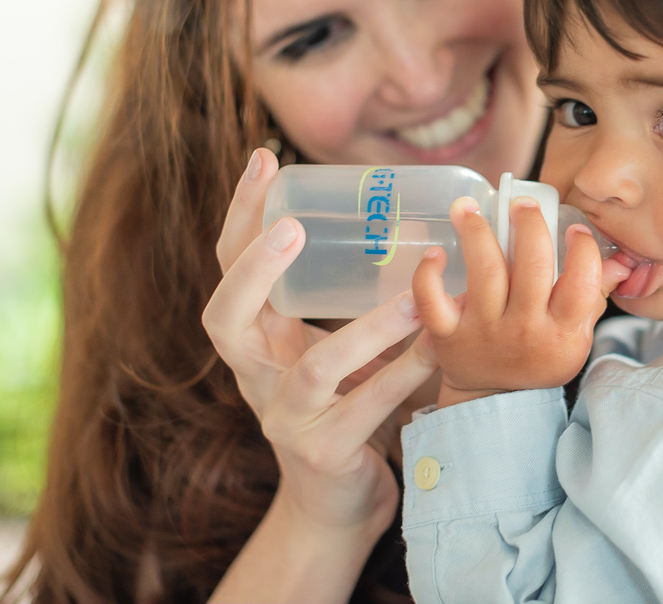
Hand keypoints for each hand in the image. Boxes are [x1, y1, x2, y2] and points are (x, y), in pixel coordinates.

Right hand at [202, 148, 438, 535]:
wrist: (339, 505)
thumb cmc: (349, 408)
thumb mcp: (343, 347)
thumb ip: (358, 299)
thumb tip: (419, 227)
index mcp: (260, 339)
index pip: (230, 267)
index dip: (240, 215)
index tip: (263, 158)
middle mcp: (256, 376)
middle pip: (225, 316)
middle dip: (251, 268)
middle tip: (290, 227)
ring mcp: (284, 419)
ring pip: (314, 369)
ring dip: (367, 329)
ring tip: (414, 293)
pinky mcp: (321, 454)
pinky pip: (364, 410)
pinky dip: (404, 375)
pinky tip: (437, 350)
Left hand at [412, 195, 627, 407]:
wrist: (495, 402)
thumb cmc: (540, 358)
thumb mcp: (576, 336)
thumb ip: (595, 294)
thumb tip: (620, 260)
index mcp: (561, 331)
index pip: (581, 283)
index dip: (582, 250)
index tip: (575, 228)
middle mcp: (524, 330)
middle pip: (532, 267)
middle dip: (529, 225)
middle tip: (523, 204)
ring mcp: (484, 331)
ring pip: (484, 272)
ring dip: (477, 233)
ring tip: (471, 207)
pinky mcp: (448, 335)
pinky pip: (432, 301)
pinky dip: (428, 275)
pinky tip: (436, 253)